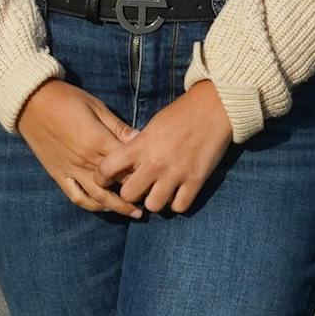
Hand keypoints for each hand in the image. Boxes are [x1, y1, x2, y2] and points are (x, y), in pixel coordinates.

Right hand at [13, 77, 140, 215]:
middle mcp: (86, 161)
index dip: (144, 173)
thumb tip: (141, 139)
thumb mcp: (97, 107)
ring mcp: (71, 170)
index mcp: (98, 142)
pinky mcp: (58, 174)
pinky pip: (76, 196)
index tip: (156, 177)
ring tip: (134, 212)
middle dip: (136, 194)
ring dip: (118, 208)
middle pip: (117, 185)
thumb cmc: (67, 98)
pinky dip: (91, 205)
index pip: (127, 165)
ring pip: (99, 197)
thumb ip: (118, 127)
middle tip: (152, 199)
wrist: (31, 101)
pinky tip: (103, 207)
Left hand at [97, 81, 233, 216]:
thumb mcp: (151, 127)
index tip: (106, 179)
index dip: (101, 178)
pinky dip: (177, 203)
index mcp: (140, 145)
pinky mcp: (195, 181)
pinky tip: (178, 193)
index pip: (107, 168)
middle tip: (139, 187)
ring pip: (153, 206)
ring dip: (155, 200)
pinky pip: (179, 207)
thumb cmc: (180, 114)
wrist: (213, 108)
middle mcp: (155, 162)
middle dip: (131, 193)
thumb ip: (137, 146)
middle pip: (128, 195)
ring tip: (160, 192)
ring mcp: (175, 174)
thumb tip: (126, 165)